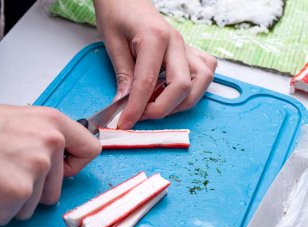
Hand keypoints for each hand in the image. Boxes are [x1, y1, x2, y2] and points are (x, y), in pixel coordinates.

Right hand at [0, 94, 100, 224]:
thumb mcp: (22, 123)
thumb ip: (45, 141)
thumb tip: (58, 165)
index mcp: (54, 122)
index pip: (90, 150)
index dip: (76, 166)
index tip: (62, 169)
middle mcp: (51, 142)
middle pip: (57, 190)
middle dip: (31, 190)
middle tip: (5, 170)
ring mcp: (36, 166)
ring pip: (33, 206)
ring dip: (10, 199)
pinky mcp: (17, 190)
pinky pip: (9, 216)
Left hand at [94, 0, 216, 128]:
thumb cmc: (117, 13)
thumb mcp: (112, 43)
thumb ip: (123, 75)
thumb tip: (125, 104)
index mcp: (154, 38)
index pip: (147, 83)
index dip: (136, 108)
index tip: (125, 123)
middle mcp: (176, 42)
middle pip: (182, 86)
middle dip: (162, 109)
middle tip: (141, 116)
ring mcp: (185, 46)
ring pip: (202, 80)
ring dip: (183, 101)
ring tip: (160, 105)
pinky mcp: (188, 50)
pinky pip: (205, 71)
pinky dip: (195, 87)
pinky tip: (175, 90)